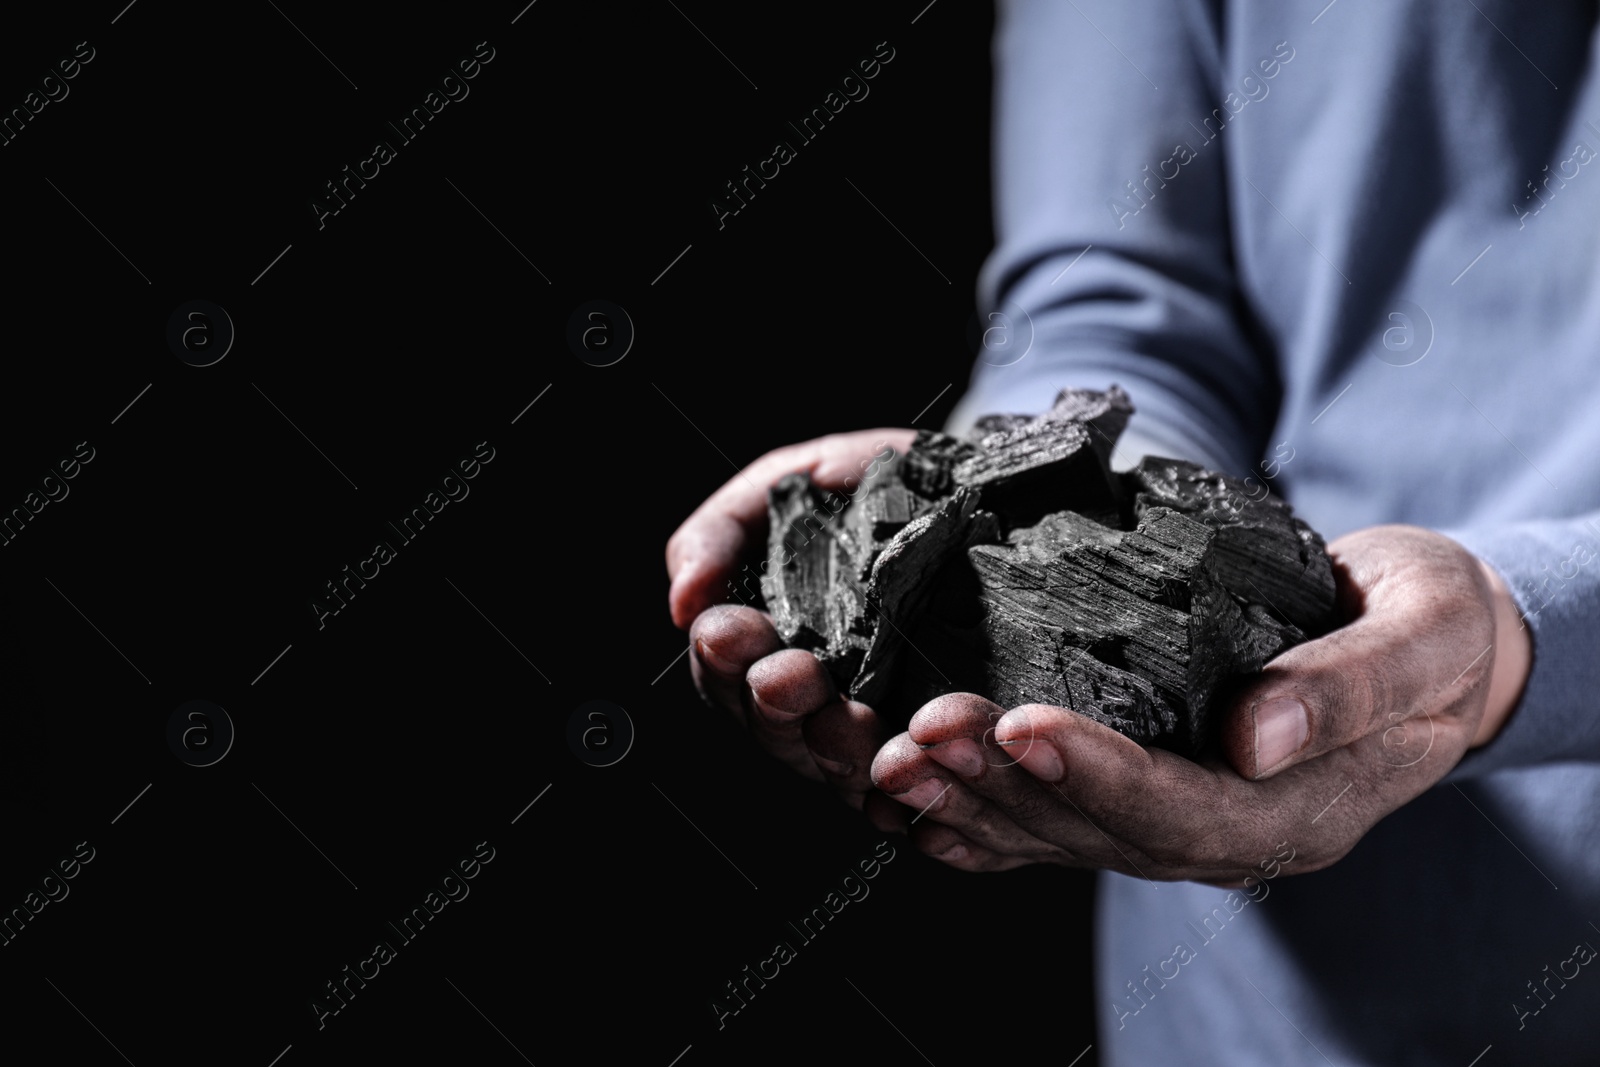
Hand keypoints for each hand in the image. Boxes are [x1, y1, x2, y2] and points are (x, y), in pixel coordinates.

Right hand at [666, 430, 913, 808]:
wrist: (1005, 484)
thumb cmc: (895, 482)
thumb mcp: (798, 479)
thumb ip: (723, 531)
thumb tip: (682, 600)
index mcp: (778, 639)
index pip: (727, 674)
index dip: (723, 659)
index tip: (729, 631)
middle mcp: (825, 694)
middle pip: (776, 731)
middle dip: (775, 705)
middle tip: (788, 675)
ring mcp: (886, 726)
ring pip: (840, 769)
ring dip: (835, 751)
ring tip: (846, 718)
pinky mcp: (948, 748)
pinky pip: (921, 793)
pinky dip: (905, 795)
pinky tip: (904, 779)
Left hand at [869, 525, 1532, 877]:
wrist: (1425, 642)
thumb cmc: (1431, 625)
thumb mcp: (1425, 634)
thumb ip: (1351, 687)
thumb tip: (1257, 736)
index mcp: (1300, 810)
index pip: (1185, 808)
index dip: (1099, 771)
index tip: (1021, 719)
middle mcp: (1227, 833)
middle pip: (1098, 828)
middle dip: (1003, 778)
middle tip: (920, 729)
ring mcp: (1178, 820)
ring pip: (1056, 831)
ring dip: (967, 796)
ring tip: (887, 752)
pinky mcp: (1140, 790)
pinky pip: (1046, 821)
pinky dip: (974, 811)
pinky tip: (907, 794)